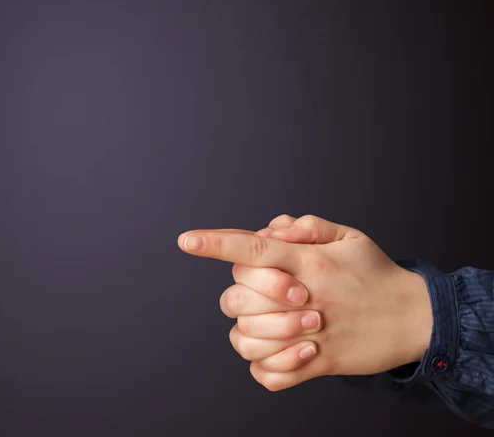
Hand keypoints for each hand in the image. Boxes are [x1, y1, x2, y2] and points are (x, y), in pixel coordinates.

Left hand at [177, 215, 431, 390]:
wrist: (414, 318)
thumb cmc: (375, 274)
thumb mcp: (349, 236)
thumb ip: (306, 226)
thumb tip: (270, 227)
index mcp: (308, 262)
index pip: (253, 248)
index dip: (216, 243)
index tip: (186, 240)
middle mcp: (304, 297)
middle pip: (237, 296)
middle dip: (240, 293)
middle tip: (269, 291)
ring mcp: (309, 334)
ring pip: (244, 339)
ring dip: (251, 331)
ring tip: (274, 324)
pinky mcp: (318, 365)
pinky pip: (269, 374)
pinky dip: (267, 365)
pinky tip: (283, 351)